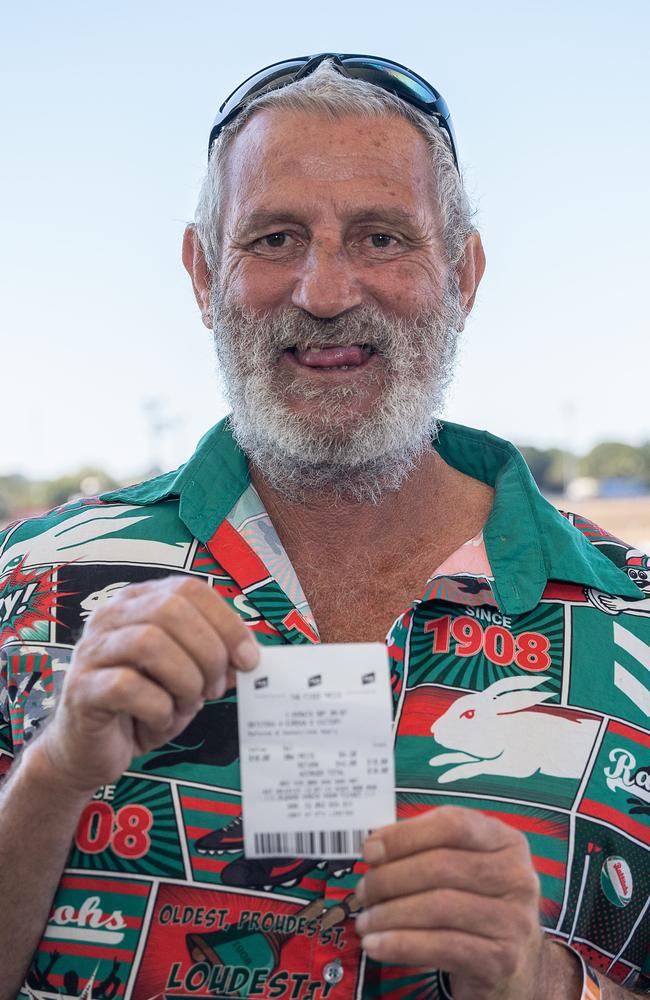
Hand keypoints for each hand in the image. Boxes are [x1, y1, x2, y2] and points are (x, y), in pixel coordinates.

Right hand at [29, 575, 258, 793]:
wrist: (92, 750)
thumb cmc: (143, 706)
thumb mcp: (187, 676)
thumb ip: (215, 658)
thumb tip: (249, 656)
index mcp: (139, 601)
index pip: (190, 589)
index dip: (227, 622)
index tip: (249, 659)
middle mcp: (111, 616)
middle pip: (172, 610)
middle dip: (208, 652)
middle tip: (215, 688)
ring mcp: (91, 650)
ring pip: (150, 643)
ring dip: (185, 680)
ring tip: (186, 705)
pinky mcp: (81, 688)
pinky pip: (128, 686)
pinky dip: (158, 708)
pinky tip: (159, 720)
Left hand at [355, 805, 544, 999]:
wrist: (517, 967)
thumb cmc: (477, 905)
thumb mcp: (463, 868)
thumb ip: (425, 848)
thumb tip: (375, 845)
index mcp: (506, 841)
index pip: (452, 824)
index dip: (405, 835)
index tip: (370, 850)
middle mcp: (517, 876)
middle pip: (441, 866)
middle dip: (390, 878)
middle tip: (363, 891)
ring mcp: (513, 920)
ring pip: (438, 907)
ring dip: (389, 914)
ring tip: (364, 921)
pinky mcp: (501, 959)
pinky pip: (440, 946)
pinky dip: (400, 944)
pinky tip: (375, 945)